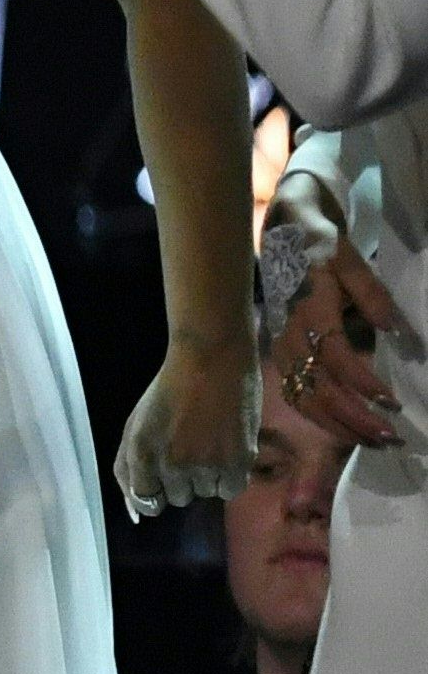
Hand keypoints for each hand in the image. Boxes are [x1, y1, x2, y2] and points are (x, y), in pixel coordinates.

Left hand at [115, 328, 264, 516]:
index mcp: (140, 455)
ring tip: (209, 442)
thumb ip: (128, 470)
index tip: (164, 475)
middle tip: (189, 446)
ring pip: (206, 493)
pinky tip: (227, 450)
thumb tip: (136, 513)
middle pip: (178, 498)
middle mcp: (171, 465)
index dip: (156, 490)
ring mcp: (206, 464)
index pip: (147, 502)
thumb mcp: (135, 427)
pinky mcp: (238, 460)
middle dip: (182, 479)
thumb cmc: (168, 392)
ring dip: (208, 475)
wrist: (211, 360)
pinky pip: (231, 490)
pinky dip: (230, 477)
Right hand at [273, 242, 406, 447]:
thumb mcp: (350, 260)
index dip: (361, 382)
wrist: (284, 232)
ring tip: (373, 441)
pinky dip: (319, 417)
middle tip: (390, 437)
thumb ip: (370, 294)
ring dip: (339, 425)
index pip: (335, 356)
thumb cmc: (321, 245)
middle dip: (354, 418)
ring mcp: (281, 348)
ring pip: (304, 398)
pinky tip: (344, 428)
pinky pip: (295, 394)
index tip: (390, 402)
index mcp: (308, 311)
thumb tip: (393, 329)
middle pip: (318, 388)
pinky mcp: (280, 354)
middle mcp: (289, 336)